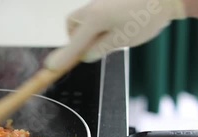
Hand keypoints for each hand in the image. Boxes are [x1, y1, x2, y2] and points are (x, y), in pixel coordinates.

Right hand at [45, 0, 186, 69]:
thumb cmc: (146, 17)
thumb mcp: (122, 40)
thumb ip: (98, 49)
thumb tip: (85, 55)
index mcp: (93, 19)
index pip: (72, 43)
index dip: (62, 57)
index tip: (50, 68)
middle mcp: (92, 8)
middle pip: (72, 25)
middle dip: (77, 39)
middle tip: (93, 49)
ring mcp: (100, 2)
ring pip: (85, 20)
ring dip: (90, 32)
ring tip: (114, 37)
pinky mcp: (109, 1)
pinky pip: (97, 15)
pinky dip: (101, 25)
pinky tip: (122, 26)